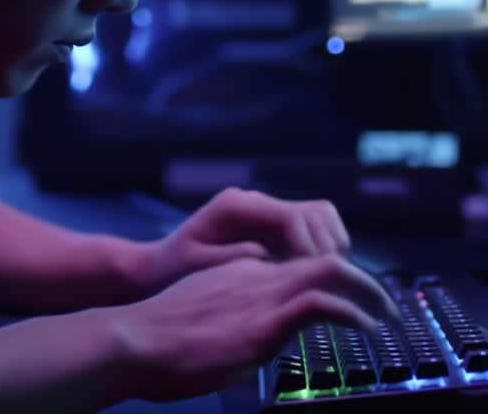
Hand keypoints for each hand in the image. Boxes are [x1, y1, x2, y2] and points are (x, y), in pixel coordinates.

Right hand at [108, 255, 399, 401]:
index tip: (349, 299)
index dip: (328, 278)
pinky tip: (366, 329)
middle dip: (360, 276)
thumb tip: (249, 344)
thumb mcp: (200, 322)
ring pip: (330, 268)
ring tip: (386, 314)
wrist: (132, 342)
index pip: (295, 264)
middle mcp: (255, 273)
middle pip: (321, 257)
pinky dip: (353, 312)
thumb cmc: (155, 343)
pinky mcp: (265, 320)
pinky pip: (323, 302)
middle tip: (383, 302)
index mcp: (239, 272)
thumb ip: (228, 323)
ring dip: (367, 290)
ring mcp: (261, 294)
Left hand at [141, 188, 353, 291]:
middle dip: (328, 247)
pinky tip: (314, 280)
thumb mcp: (194, 266)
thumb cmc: (171, 271)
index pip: (292, 217)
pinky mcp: (273, 229)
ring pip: (320, 220)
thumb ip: (230, 259)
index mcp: (237, 207)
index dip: (311, 247)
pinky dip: (322, 252)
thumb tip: (267, 254)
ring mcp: (267, 214)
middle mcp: (256, 203)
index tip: (316, 277)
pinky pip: (311, 234)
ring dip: (330, 248)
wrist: (157, 268)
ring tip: (326, 282)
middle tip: (329, 283)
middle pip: (316, 213)